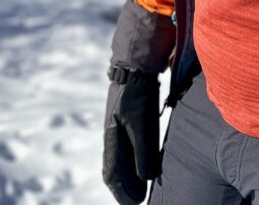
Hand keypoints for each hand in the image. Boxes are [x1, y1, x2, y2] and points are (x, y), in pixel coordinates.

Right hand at [102, 66, 160, 204]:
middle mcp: (112, 135)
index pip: (112, 174)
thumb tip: (146, 178)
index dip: (122, 191)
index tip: (134, 204)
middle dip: (124, 187)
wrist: (135, 66)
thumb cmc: (138, 95)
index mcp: (112, 139)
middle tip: (137, 202)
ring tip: (140, 189)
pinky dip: (132, 161)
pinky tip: (142, 163)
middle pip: (114, 169)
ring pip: (120, 158)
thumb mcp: (143, 124)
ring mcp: (118, 126)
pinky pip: (126, 147)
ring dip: (129, 176)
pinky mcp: (127, 118)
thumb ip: (144, 151)